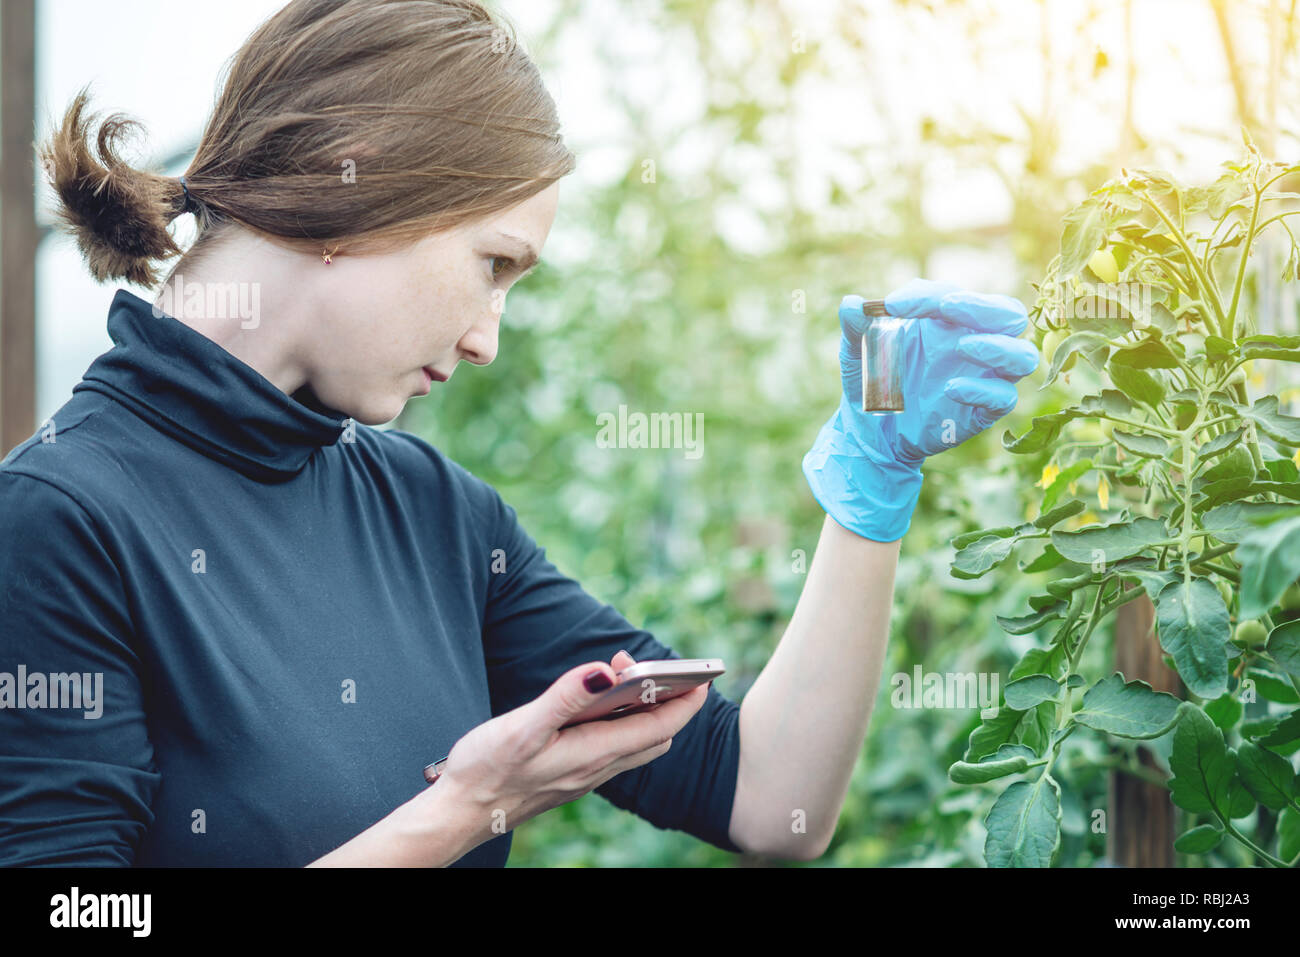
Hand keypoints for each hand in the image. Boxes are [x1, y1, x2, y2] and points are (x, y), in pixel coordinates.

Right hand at [432, 650, 707, 847]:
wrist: (459, 814)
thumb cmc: (486, 770)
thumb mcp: (523, 727)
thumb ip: (566, 697)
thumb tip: (607, 671)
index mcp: (593, 754)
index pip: (660, 727)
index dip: (686, 702)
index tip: (703, 676)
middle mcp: (596, 768)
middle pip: (655, 737)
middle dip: (668, 702)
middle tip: (650, 667)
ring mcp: (584, 775)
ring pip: (635, 744)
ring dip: (644, 712)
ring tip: (624, 676)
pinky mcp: (569, 776)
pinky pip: (612, 750)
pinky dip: (621, 724)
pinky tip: (599, 706)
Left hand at [802, 278, 1039, 541]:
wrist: (869, 430)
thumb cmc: (870, 381)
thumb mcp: (857, 352)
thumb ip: (856, 326)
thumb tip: (850, 303)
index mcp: (948, 321)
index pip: (957, 294)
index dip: (928, 295)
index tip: (892, 306)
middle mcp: (973, 343)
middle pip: (1010, 315)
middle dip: (983, 306)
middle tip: (947, 307)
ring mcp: (981, 378)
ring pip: (1023, 356)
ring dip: (999, 346)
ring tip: (963, 346)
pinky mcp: (981, 412)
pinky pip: (1003, 398)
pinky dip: (982, 390)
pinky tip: (949, 389)